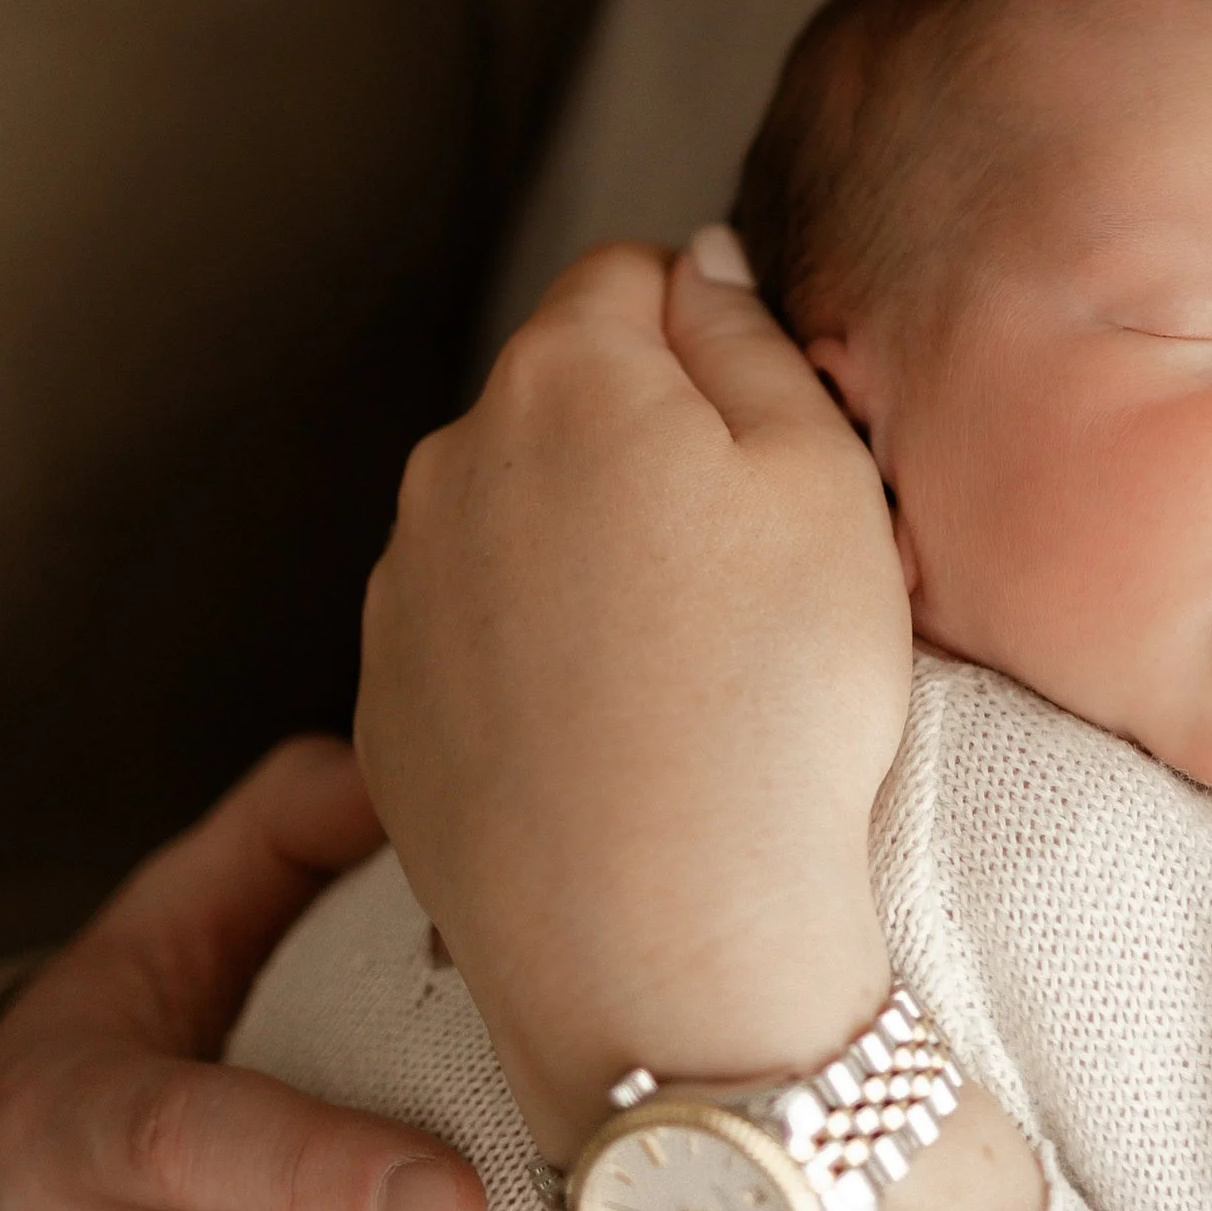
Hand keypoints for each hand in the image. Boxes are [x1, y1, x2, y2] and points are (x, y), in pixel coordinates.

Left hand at [357, 231, 913, 1150]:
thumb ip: (748, 336)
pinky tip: (612, 732)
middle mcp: (448, 462)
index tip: (771, 445)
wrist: (664, 947)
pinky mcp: (386, 706)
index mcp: (561, 379)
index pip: (631, 278)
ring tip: (682, 669)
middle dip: (643, 445)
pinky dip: (535, 655)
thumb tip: (692, 263)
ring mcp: (403, 590)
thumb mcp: (825, 481)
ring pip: (514, 516)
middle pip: (562, 398)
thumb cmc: (774, 705)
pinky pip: (475, 633)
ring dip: (584, 550)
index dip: (714, 340)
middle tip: (746, 571)